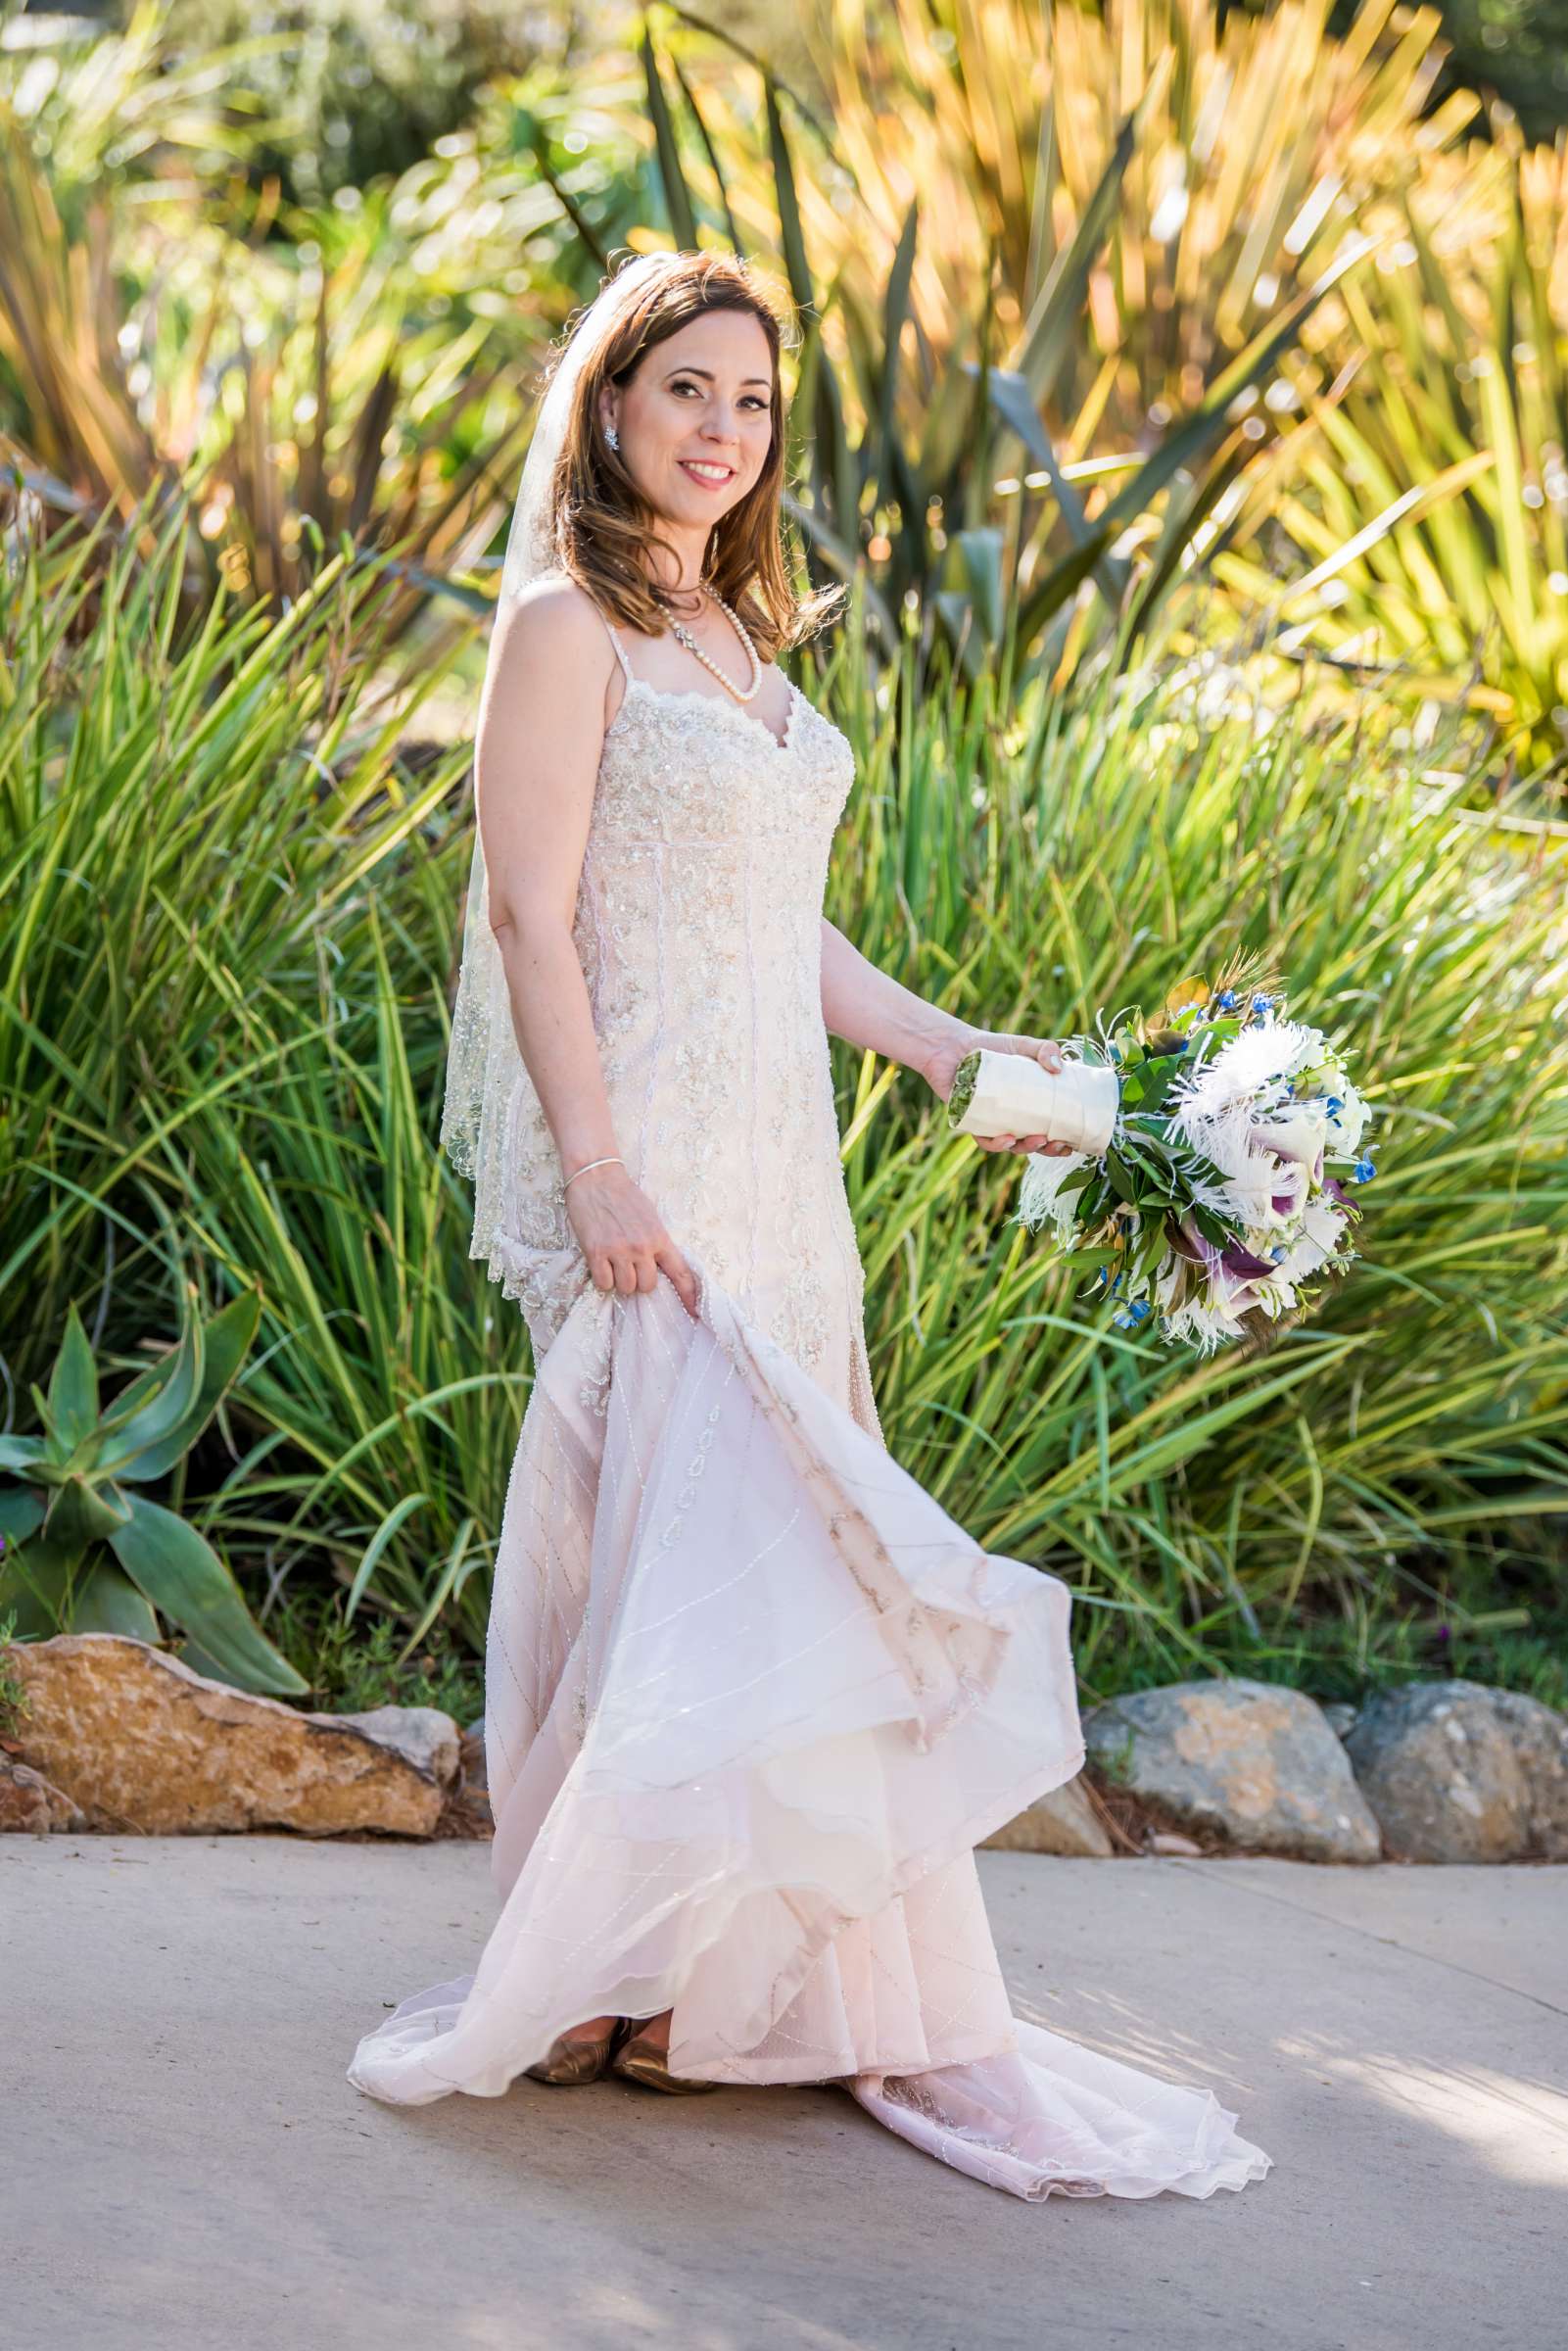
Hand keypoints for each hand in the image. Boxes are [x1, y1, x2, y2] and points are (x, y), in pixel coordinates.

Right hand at [564, 1161, 699, 1318]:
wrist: (596, 1176)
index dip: (689, 1296)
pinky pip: (604, 1283)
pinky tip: (601, 1264)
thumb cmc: (624, 1195)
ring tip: (614, 1263)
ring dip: (620, 1281)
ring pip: (626, 1288)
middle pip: (648, 1286)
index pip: (681, 1273)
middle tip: (631, 1267)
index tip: (695, 1313)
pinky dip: (602, 1279)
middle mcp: (642, 1247)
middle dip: (640, 1282)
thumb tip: (659, 1266)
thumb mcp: (650, 1217)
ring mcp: (619, 1250)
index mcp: (660, 1237)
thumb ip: (656, 1241)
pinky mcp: (596, 1253)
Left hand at [921, 1024, 1075, 1157]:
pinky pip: (984, 1140)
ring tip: (1036, 1140)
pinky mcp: (972, 1123)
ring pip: (1011, 1145)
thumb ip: (1045, 1048)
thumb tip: (1058, 1067)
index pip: (1050, 1127)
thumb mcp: (1023, 1045)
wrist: (953, 1045)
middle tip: (1058, 1144)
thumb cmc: (991, 1046)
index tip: (1074, 1143)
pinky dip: (996, 1143)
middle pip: (1033, 1142)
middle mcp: (1012, 1118)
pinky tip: (1006, 1138)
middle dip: (1048, 1149)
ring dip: (1025, 1148)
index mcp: (1029, 1105)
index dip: (1062, 1140)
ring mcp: (992, 1122)